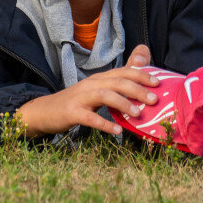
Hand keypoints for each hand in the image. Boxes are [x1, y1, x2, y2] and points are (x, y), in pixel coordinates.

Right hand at [16, 46, 156, 136]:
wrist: (44, 111)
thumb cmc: (75, 102)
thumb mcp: (96, 91)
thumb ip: (116, 84)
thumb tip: (138, 76)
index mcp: (99, 79)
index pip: (122, 71)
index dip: (141, 74)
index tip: (158, 82)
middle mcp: (90, 84)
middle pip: (116, 81)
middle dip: (137, 89)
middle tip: (155, 100)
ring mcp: (80, 97)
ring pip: (104, 94)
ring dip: (123, 103)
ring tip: (138, 114)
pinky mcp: (72, 112)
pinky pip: (90, 117)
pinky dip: (105, 124)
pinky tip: (117, 131)